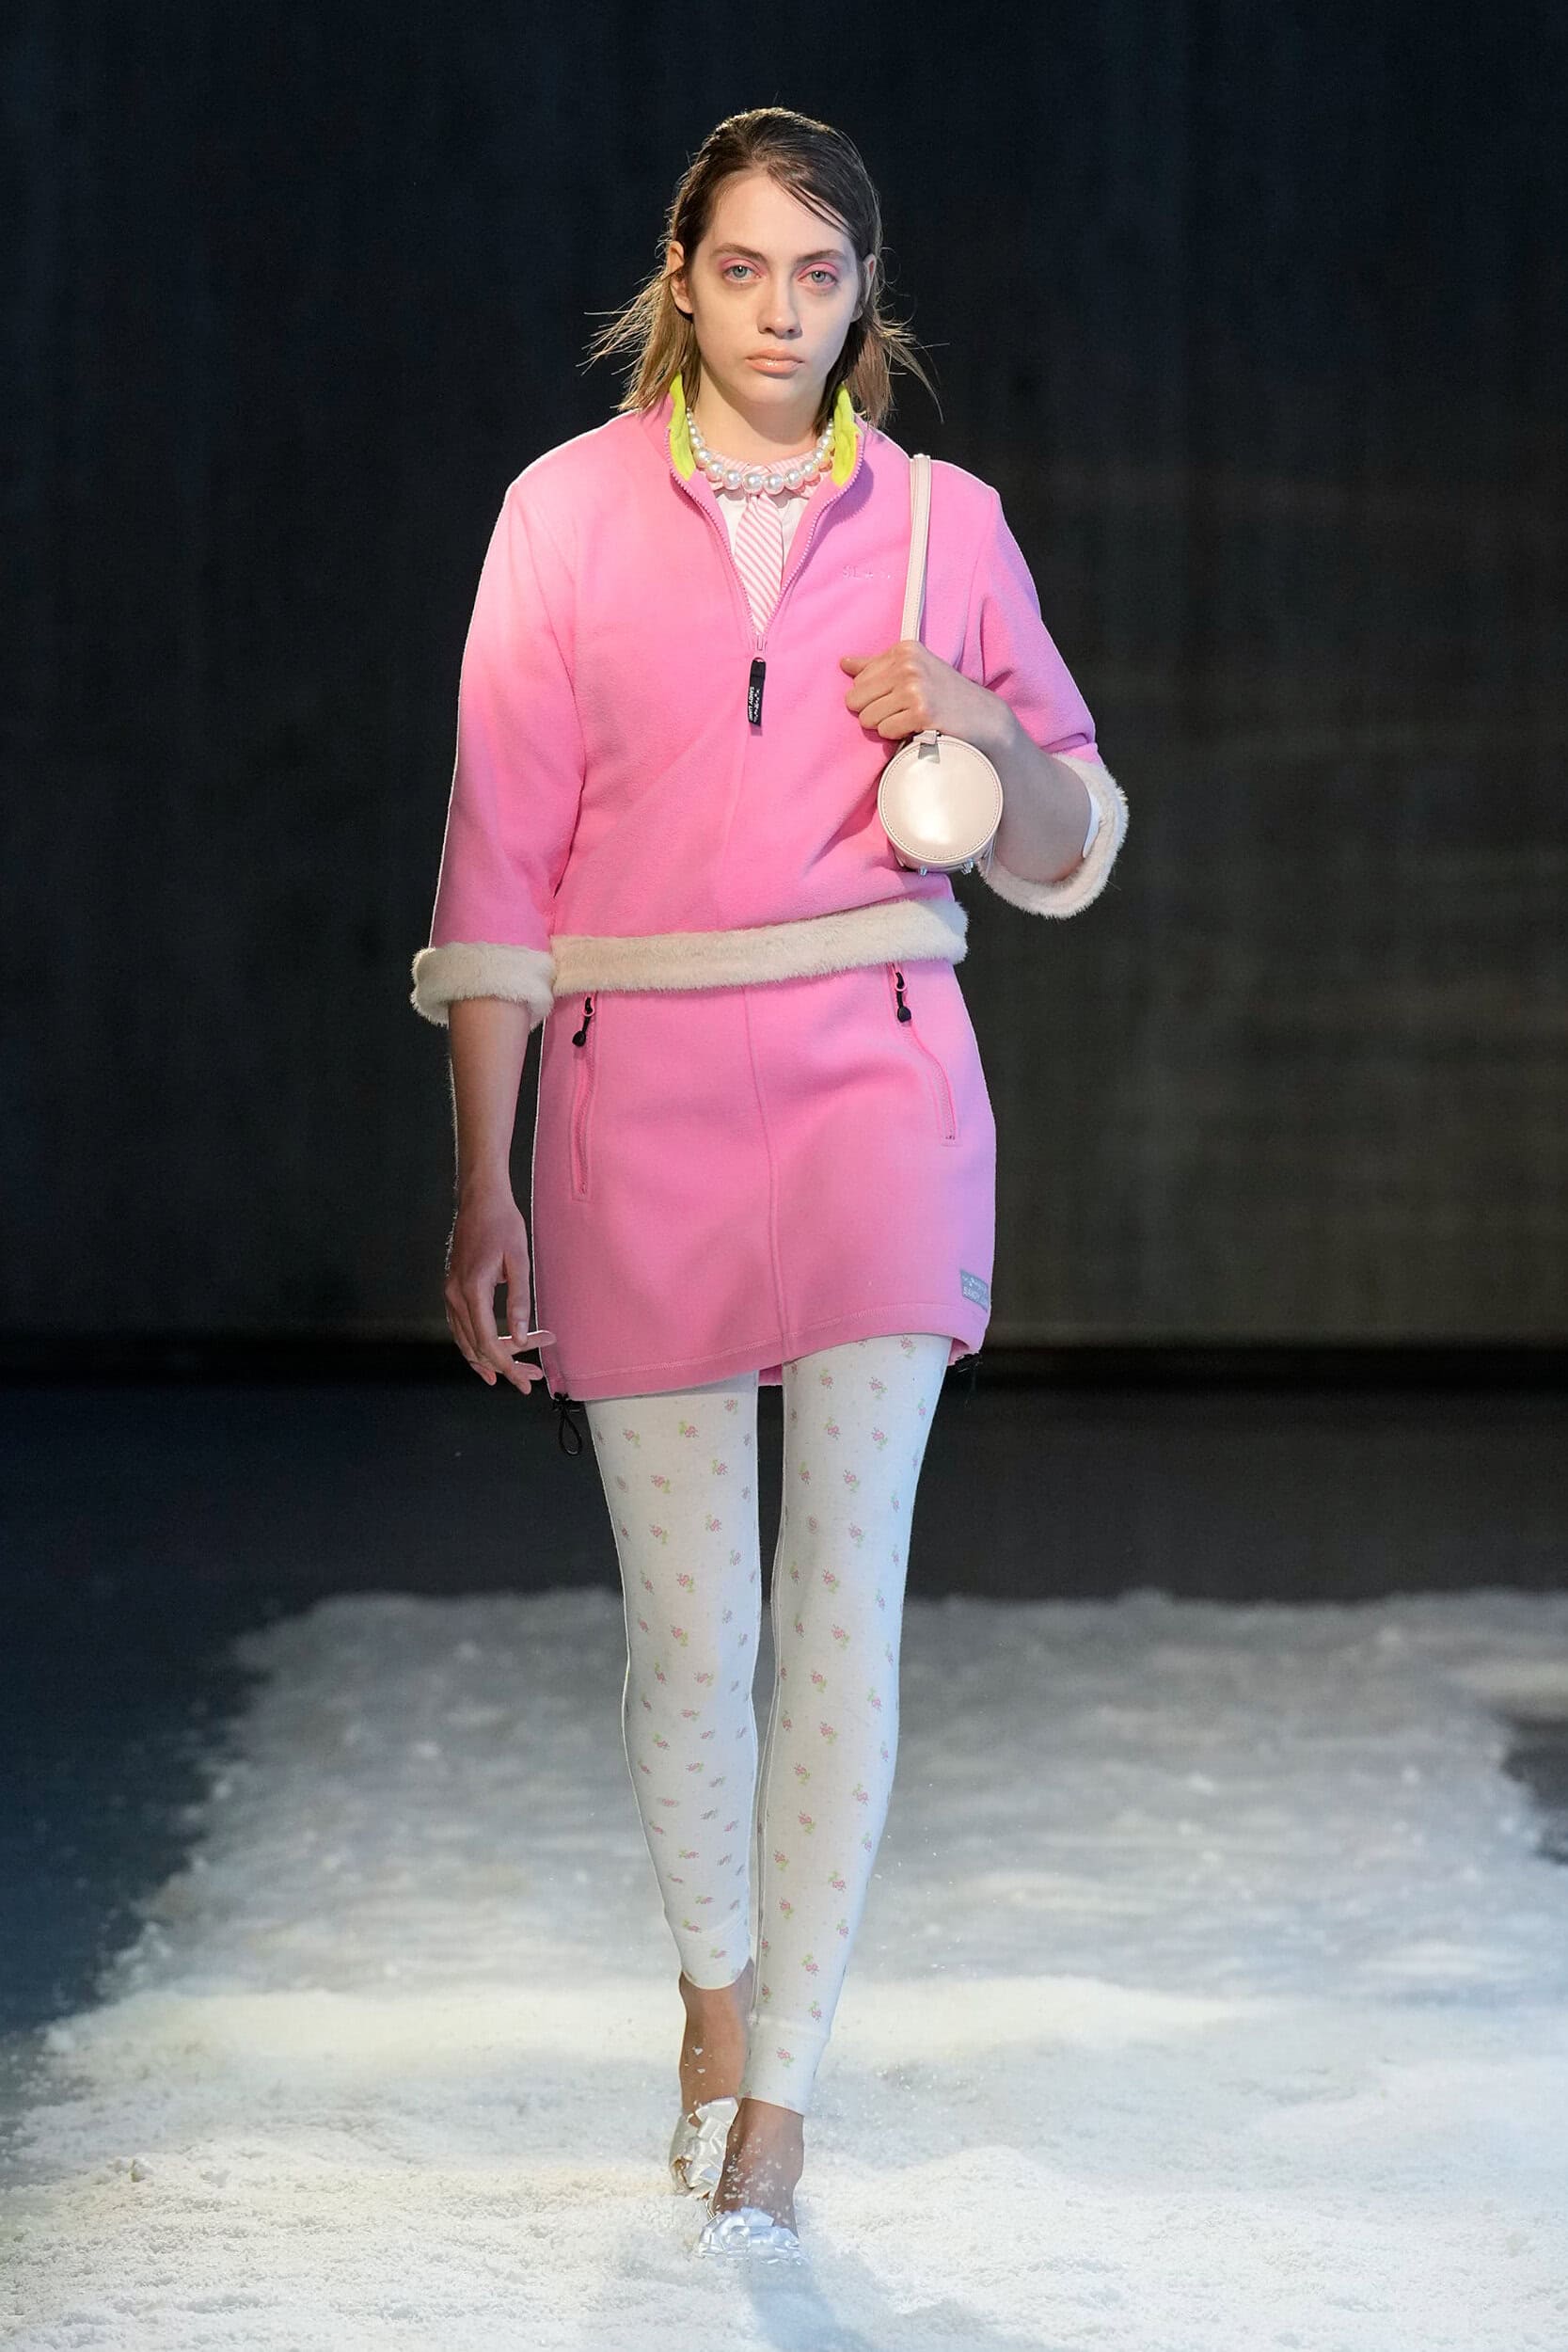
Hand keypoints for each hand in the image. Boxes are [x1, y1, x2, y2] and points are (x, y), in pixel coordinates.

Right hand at [443, 1191, 544, 1393]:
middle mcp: (454, 1295)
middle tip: (532, 1378)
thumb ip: (519, 1301)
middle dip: (506, 1366)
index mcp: (472, 1290)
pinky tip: (488, 1356)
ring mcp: (449, 1293)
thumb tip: (521, 1337)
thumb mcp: (519, 1260)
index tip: (526, 1379)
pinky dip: (475, 1347)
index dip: (508, 1365)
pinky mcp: (452, 1289)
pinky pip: (460, 1328)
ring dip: (491, 1360)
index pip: (488, 1341)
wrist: (479, 1198)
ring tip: (516, 1374)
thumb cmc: (503, 1224)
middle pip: (477, 1346)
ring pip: (465, 1341)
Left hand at [840, 642, 1012, 753]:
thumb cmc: (945, 695)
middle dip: (875, 713)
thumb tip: (843, 662)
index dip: (874, 697)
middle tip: (903, 712)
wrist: (983, 717)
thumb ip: (876, 666)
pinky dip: (898, 736)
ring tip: (911, 720)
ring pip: (868, 718)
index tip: (900, 698)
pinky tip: (917, 728)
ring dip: (887, 726)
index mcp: (904, 650)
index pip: (858, 681)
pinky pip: (886, 731)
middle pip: (856, 700)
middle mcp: (908, 665)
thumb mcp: (914, 670)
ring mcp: (915, 688)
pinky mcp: (921, 712)